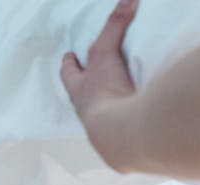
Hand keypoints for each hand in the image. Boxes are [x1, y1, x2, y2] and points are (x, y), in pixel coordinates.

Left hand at [61, 0, 138, 126]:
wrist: (119, 134)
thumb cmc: (105, 93)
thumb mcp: (106, 53)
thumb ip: (116, 24)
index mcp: (80, 91)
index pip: (69, 74)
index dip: (68, 65)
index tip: (68, 57)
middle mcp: (87, 112)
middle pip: (81, 98)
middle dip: (83, 89)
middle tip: (87, 82)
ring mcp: (102, 131)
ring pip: (98, 117)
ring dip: (104, 109)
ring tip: (112, 102)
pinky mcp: (120, 143)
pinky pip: (120, 130)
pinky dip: (124, 124)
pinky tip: (132, 121)